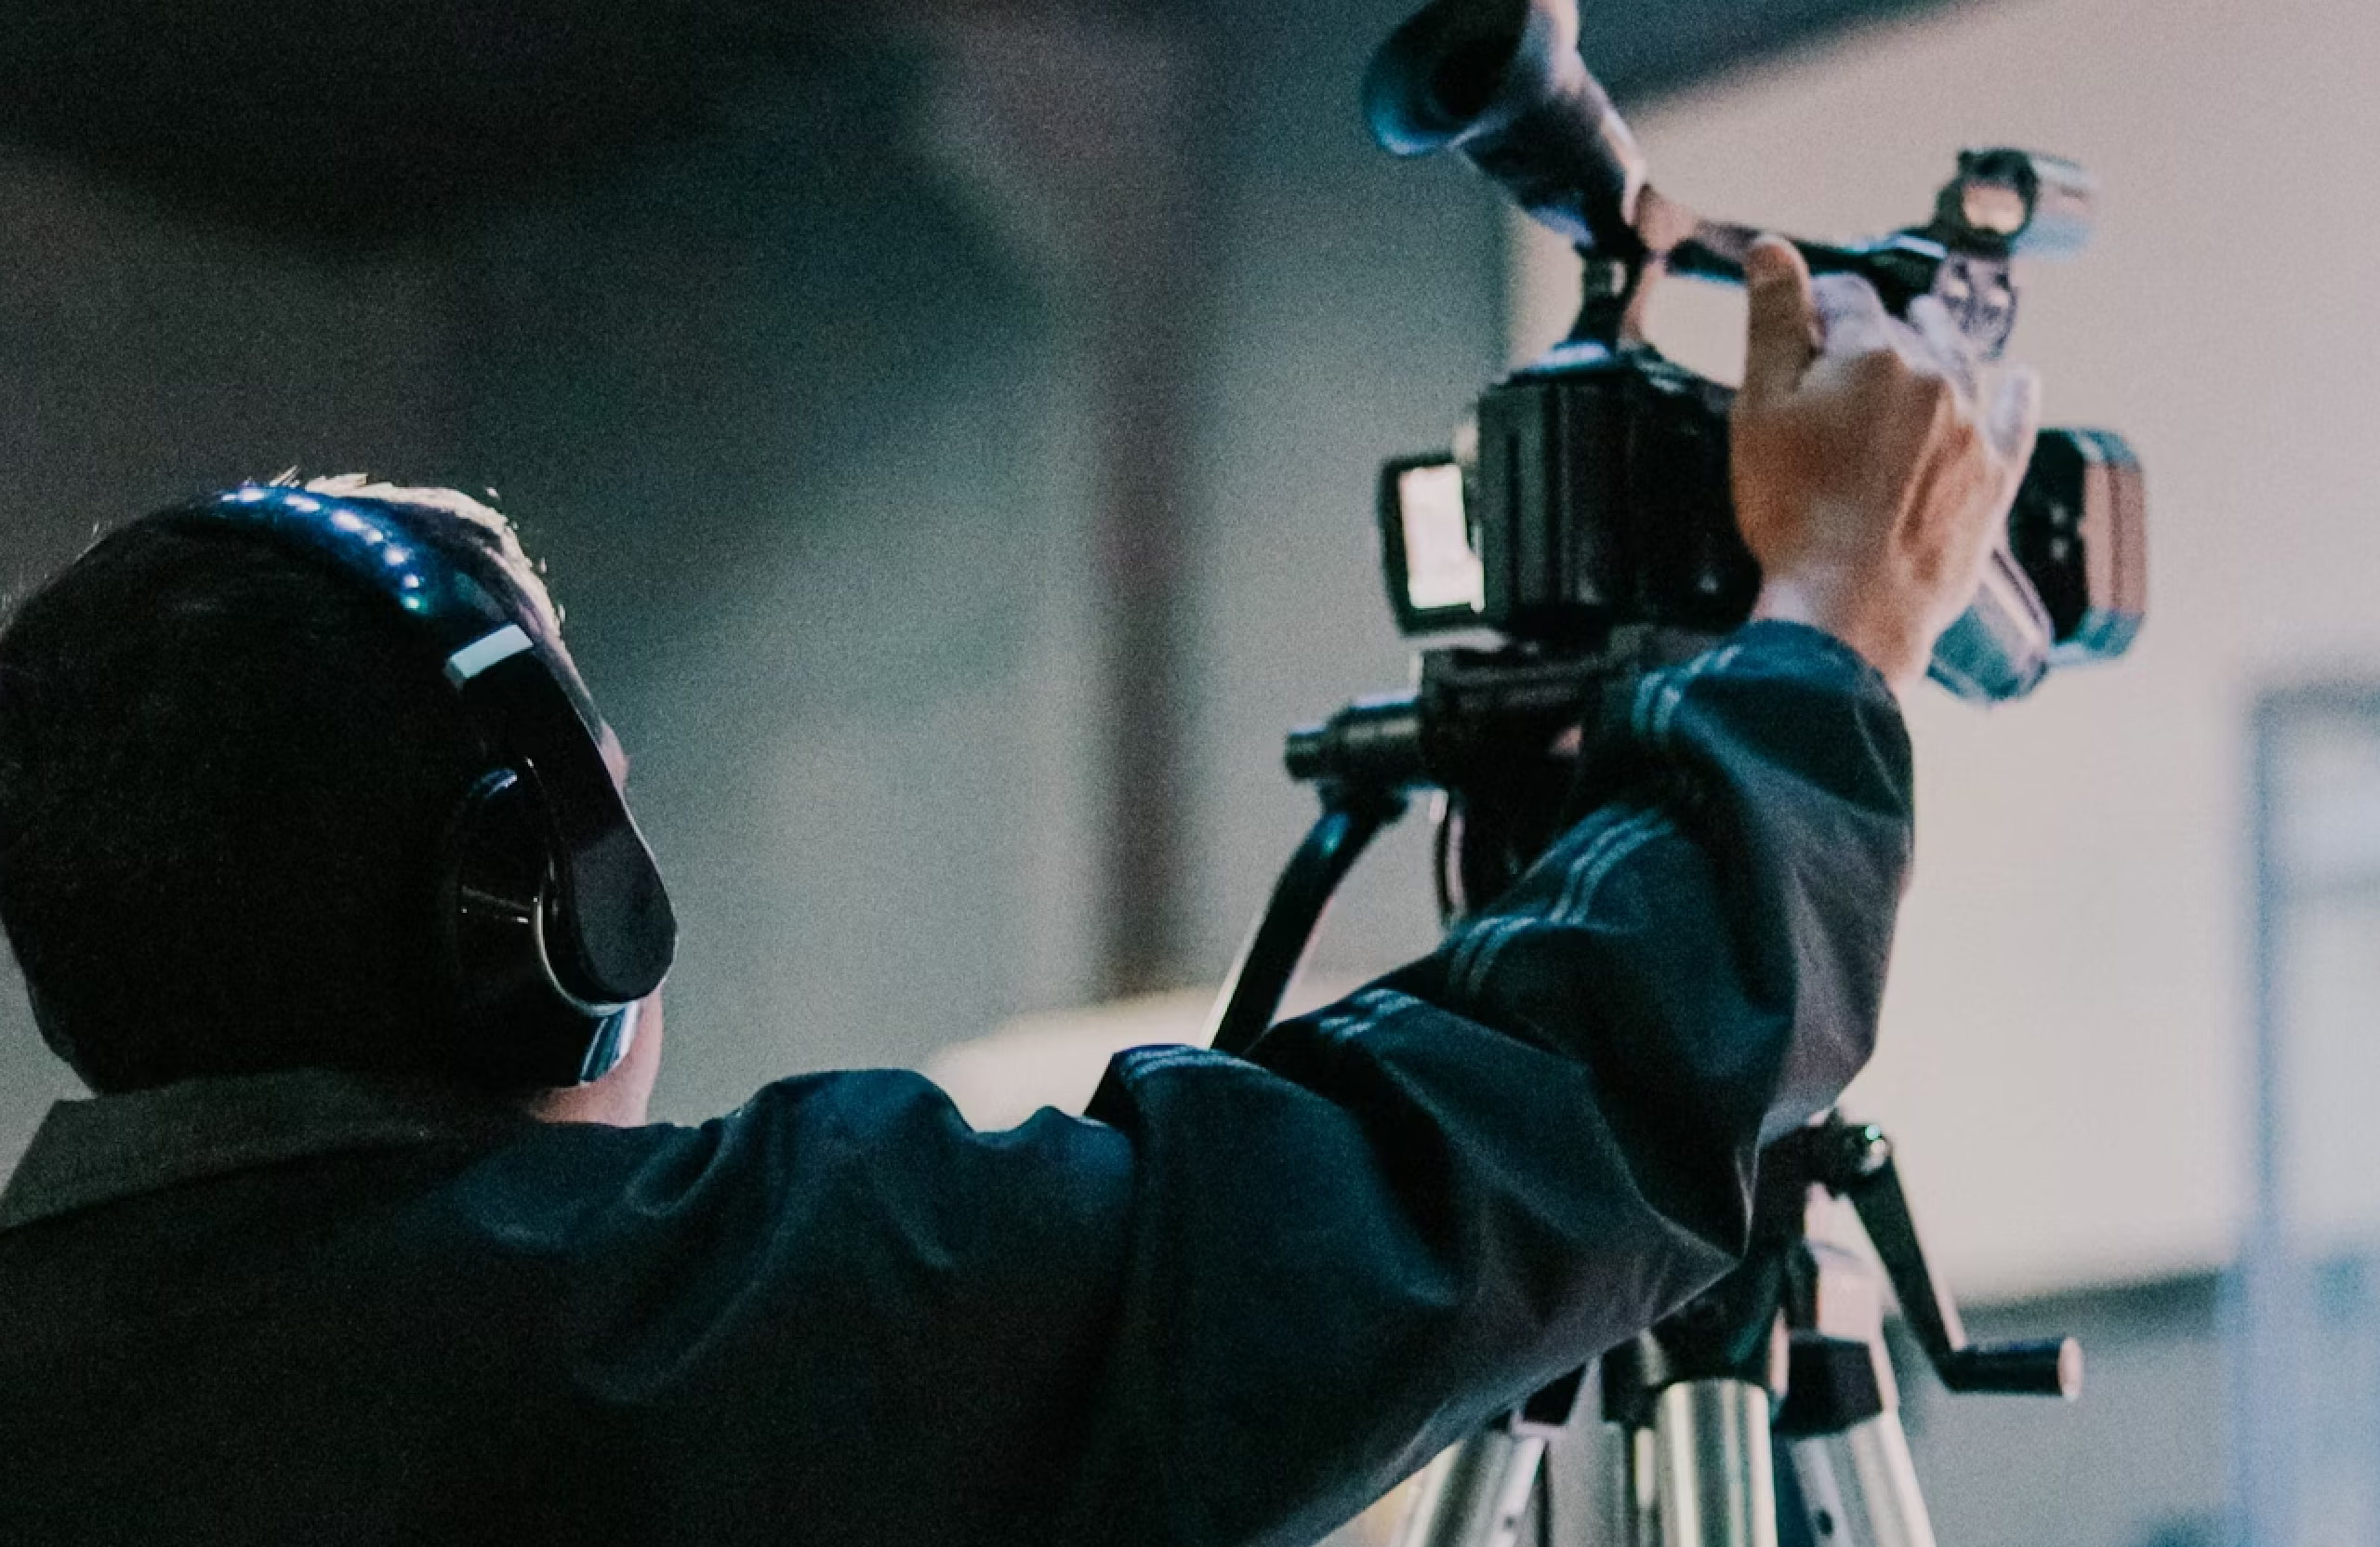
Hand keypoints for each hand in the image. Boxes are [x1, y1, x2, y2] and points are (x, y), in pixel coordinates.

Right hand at [1731, 236, 2038, 691]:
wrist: (1851, 604)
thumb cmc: (1794, 513)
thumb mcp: (1759, 409)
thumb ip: (1772, 322)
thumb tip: (1773, 251)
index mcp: (1869, 354)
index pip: (1844, 299)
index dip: (1818, 300)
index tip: (1804, 310)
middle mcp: (1932, 378)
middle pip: (1902, 331)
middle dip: (1874, 327)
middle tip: (1848, 338)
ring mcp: (1970, 428)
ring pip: (1961, 362)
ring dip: (1942, 339)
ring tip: (1930, 323)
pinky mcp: (1992, 478)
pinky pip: (2016, 421)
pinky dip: (2020, 396)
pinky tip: (2024, 379)